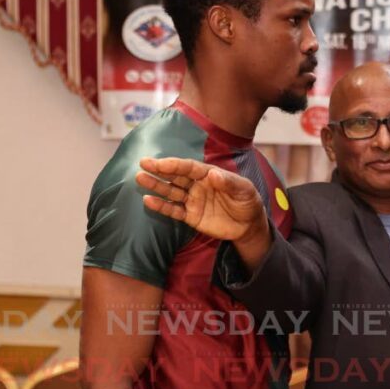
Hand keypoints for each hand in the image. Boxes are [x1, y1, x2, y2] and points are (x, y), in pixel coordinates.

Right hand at [137, 156, 266, 243]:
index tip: (160, 162)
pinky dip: (161, 207)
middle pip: (176, 176)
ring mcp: (193, 200)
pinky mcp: (191, 216)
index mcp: (209, 174)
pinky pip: (174, 210)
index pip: (189, 167)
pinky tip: (148, 200)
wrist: (249, 225)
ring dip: (156, 185)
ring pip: (171, 191)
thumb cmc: (248, 202)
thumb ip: (229, 183)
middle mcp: (197, 185)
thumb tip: (212, 174)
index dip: (175, 164)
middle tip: (143, 163)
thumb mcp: (244, 190)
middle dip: (160, 170)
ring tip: (140, 178)